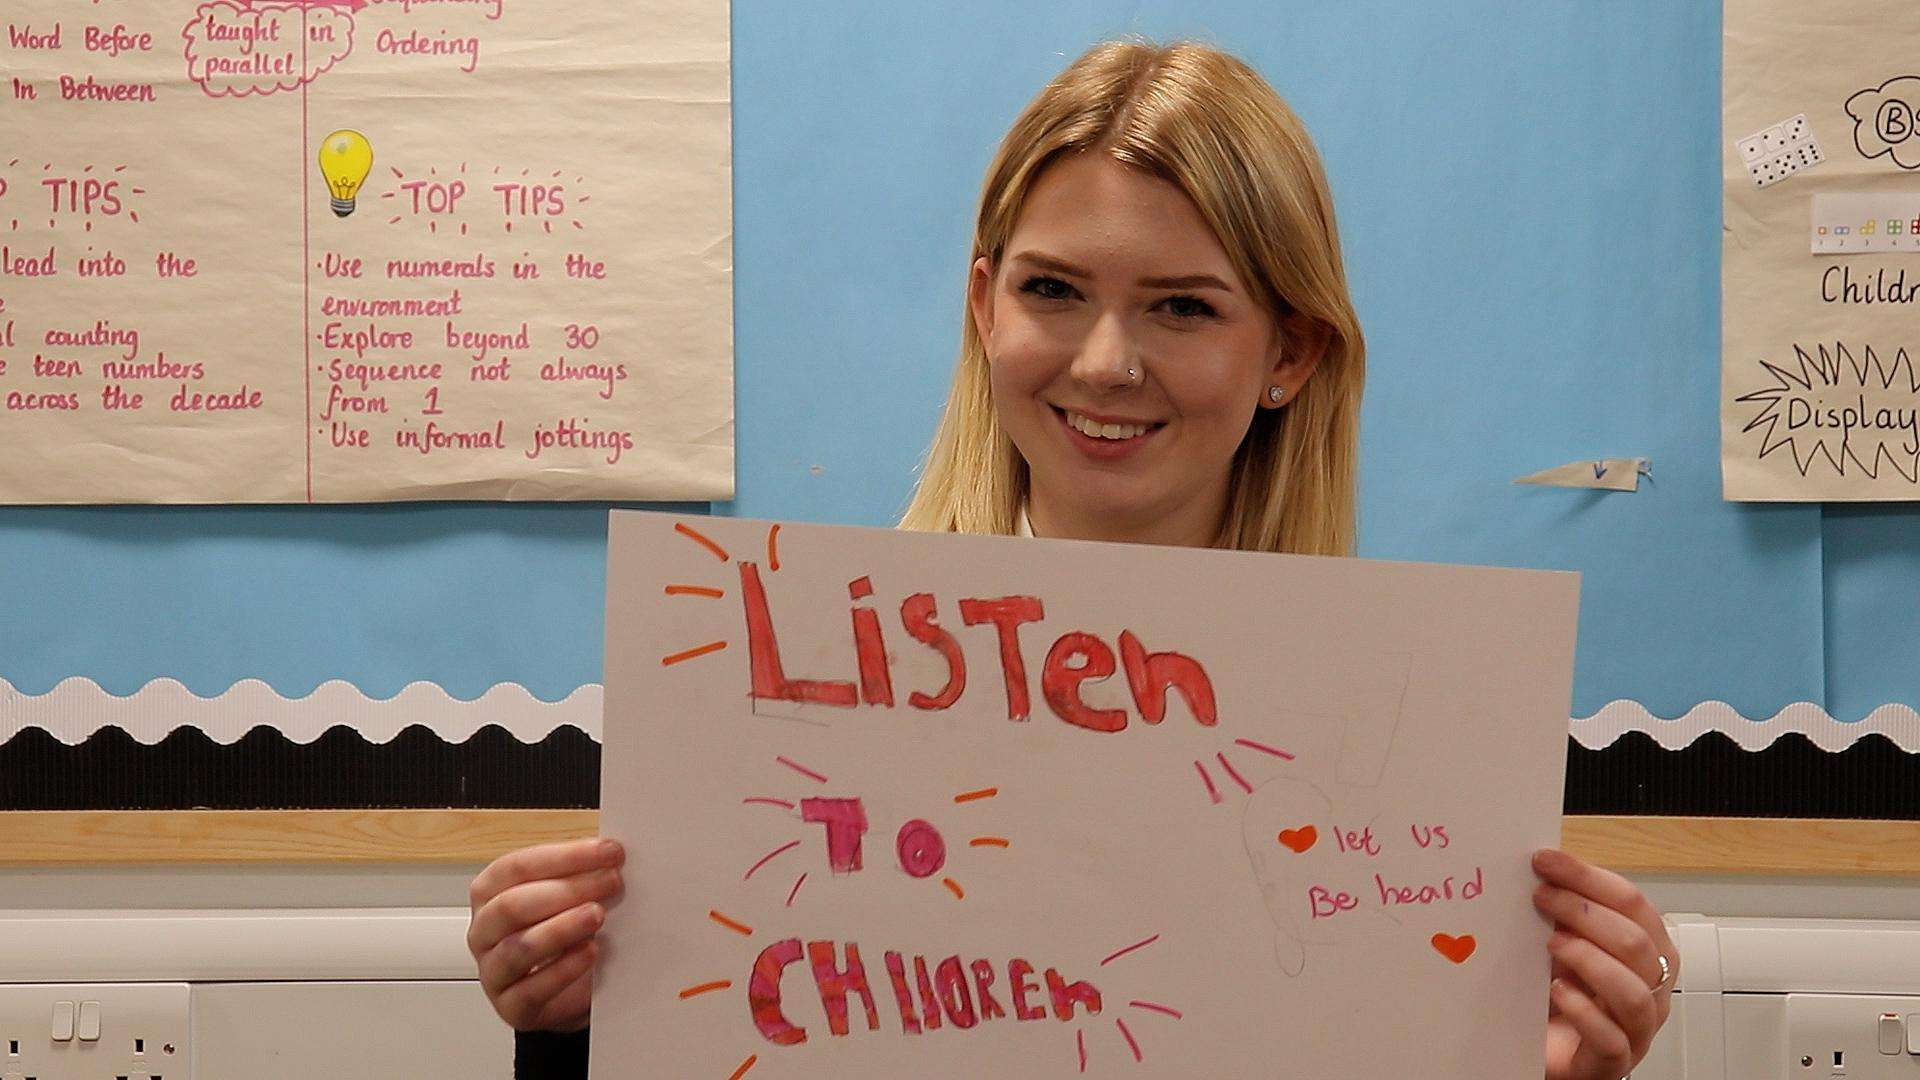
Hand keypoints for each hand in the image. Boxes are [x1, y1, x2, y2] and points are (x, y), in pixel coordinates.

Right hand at [467, 838, 624, 1031]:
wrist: (568, 991)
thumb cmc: (563, 934)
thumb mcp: (567, 898)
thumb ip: (579, 875)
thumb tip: (610, 855)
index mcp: (490, 893)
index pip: (517, 867)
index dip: (565, 857)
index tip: (609, 851)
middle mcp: (484, 931)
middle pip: (513, 905)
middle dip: (568, 889)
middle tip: (612, 881)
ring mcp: (493, 971)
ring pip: (519, 947)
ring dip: (563, 927)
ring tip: (597, 915)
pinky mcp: (511, 1006)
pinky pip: (532, 989)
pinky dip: (565, 968)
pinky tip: (590, 952)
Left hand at [1531, 848, 1673, 1079]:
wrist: (1550, 1051)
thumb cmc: (1562, 994)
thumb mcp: (1564, 945)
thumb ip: (1562, 913)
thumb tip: (1540, 870)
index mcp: (1646, 951)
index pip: (1633, 904)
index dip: (1589, 878)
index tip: (1545, 861)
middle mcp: (1650, 988)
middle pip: (1637, 943)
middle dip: (1585, 912)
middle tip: (1541, 897)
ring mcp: (1636, 1029)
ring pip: (1634, 993)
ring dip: (1589, 959)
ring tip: (1550, 944)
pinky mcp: (1612, 1063)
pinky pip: (1612, 1040)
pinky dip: (1584, 1011)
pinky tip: (1556, 991)